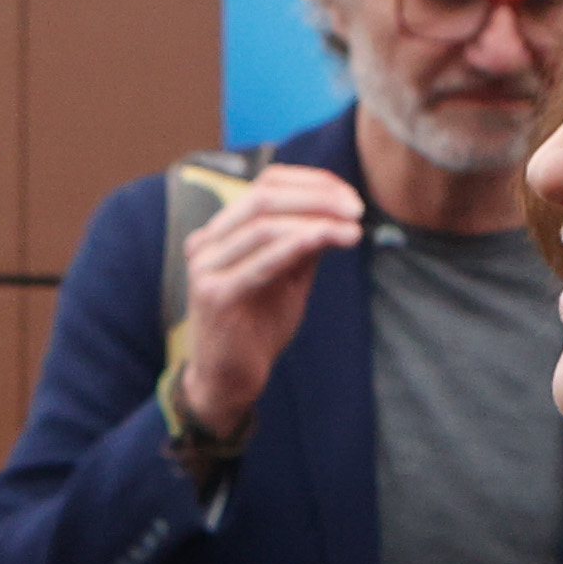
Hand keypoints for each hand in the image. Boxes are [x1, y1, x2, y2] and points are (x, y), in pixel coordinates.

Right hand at [168, 166, 371, 441]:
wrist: (227, 381)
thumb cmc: (257, 328)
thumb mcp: (287, 277)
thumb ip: (305, 244)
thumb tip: (341, 210)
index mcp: (222, 231)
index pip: (266, 184)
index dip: (311, 182)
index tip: (350, 197)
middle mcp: (206, 242)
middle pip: (264, 196)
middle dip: (317, 196)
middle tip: (356, 209)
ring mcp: (206, 267)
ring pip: (263, 224)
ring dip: (315, 219)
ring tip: (352, 229)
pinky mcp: (215, 295)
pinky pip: (261, 260)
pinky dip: (298, 243)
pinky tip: (328, 240)